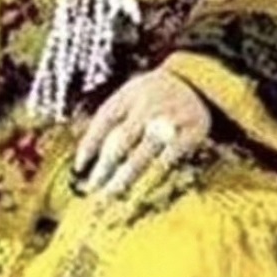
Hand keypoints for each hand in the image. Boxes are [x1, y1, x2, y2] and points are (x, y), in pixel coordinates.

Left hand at [73, 68, 210, 198]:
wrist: (197, 81)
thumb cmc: (154, 94)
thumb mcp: (131, 93)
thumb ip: (111, 117)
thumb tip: (85, 153)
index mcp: (130, 93)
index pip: (104, 119)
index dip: (90, 144)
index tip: (79, 167)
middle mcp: (149, 104)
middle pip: (122, 141)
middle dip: (105, 167)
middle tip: (93, 189)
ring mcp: (171, 117)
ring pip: (144, 154)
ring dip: (126, 177)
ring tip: (112, 194)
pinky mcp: (192, 131)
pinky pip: (170, 158)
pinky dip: (155, 174)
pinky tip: (144, 188)